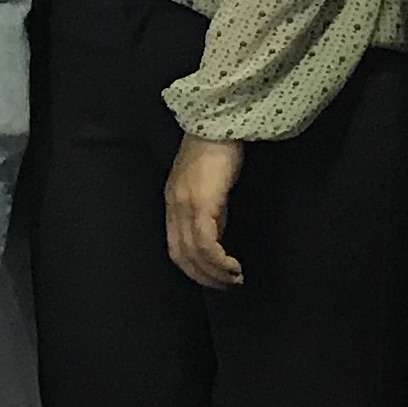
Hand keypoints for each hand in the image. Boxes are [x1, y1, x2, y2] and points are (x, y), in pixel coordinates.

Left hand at [165, 138, 246, 291]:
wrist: (219, 122)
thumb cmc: (217, 148)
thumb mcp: (210, 185)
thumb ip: (210, 210)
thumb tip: (218, 237)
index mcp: (173, 201)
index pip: (175, 246)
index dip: (193, 268)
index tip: (213, 278)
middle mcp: (174, 205)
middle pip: (181, 255)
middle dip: (203, 276)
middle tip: (225, 285)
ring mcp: (186, 204)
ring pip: (194, 253)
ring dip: (214, 273)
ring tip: (234, 279)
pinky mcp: (202, 202)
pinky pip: (206, 242)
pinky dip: (218, 260)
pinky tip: (233, 265)